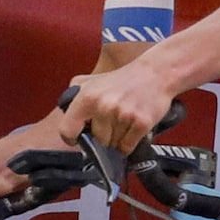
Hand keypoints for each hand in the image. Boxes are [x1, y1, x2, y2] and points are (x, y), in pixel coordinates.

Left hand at [57, 60, 174, 154]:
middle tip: (111, 124)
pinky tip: (132, 130)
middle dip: (103, 136)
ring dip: (118, 139)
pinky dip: (129, 143)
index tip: (78, 138)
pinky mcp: (141, 124)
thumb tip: (64, 116)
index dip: (72, 137)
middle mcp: (103, 107)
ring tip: (124, 124)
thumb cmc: (123, 79)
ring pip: (113, 145)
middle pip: (96, 141)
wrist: (156, 73)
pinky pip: (128, 147)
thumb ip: (74, 96)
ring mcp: (123, 116)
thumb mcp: (91, 81)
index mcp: (86, 97)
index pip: (67, 130)